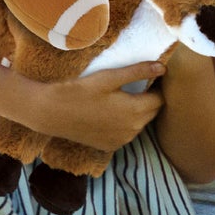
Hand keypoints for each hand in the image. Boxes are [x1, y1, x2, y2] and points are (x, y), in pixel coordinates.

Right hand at [29, 62, 164, 151]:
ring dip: (138, 112)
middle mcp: (133, 130)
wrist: (51, 113)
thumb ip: (138, 72)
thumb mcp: (109, 77)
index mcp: (135, 111)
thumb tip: (163, 67)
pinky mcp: (110, 146)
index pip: (160, 99)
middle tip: (138, 85)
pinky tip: (111, 113)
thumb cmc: (80, 91)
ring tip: (124, 98)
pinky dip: (125, 124)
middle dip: (149, 99)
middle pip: (152, 112)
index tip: (151, 77)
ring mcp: (122, 141)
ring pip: (140, 124)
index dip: (157, 87)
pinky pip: (126, 133)